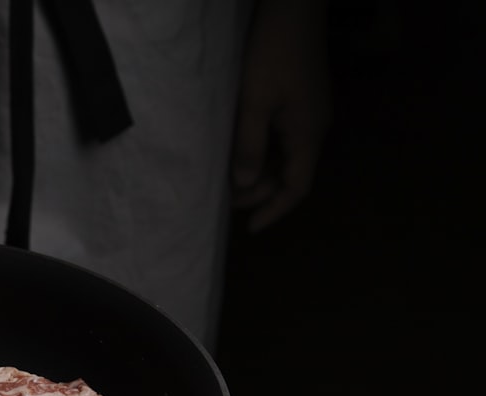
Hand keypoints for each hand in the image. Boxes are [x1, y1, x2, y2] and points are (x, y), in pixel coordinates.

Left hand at [230, 0, 331, 232]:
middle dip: (259, 191)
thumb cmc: (272, 54)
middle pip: (290, 174)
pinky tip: (241, 151)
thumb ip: (249, 145)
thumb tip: (243, 185)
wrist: (294, 9)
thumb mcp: (254, 102)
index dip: (274, 210)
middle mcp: (314, 128)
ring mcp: (309, 114)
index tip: (251, 228)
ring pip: (285, 157)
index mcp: (308, 134)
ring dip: (258, 171)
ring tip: (228, 178)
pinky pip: (283, 138)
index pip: (296, 188)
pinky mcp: (301, 101)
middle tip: (226, 200)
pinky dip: (262, 151)